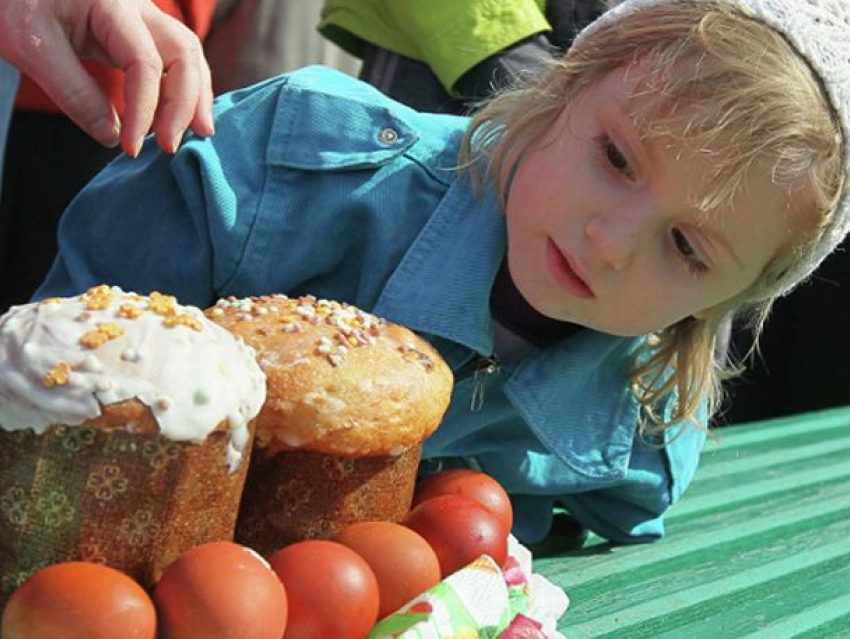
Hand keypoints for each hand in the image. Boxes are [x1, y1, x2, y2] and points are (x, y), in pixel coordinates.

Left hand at [0, 0, 214, 155]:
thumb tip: (112, 137)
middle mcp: (139, 8)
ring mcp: (144, 18)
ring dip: (196, 97)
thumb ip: (73, 93)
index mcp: (113, 5)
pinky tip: (185, 116)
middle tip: (170, 146)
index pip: (146, 63)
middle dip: (184, 105)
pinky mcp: (141, 33)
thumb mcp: (31, 48)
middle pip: (184, 55)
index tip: (131, 147)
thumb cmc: (16, 5)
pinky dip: (186, 89)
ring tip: (199, 133)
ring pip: (189, 57)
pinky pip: (177, 60)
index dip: (144, 110)